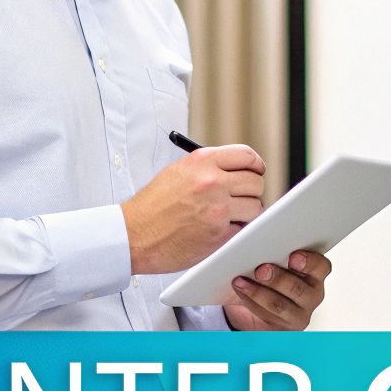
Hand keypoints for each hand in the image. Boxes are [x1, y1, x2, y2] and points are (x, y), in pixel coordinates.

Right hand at [121, 144, 265, 273]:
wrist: (133, 235)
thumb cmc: (152, 206)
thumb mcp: (178, 172)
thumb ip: (209, 168)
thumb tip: (238, 171)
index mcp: (202, 161)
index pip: (246, 156)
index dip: (256, 165)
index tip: (257, 171)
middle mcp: (212, 182)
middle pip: (256, 182)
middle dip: (252, 191)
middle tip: (243, 198)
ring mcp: (218, 209)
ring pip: (255, 207)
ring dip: (247, 213)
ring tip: (230, 216)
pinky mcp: (219, 234)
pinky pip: (244, 229)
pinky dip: (236, 230)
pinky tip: (220, 230)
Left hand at [224, 250, 330, 330]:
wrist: (254, 304)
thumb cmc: (268, 275)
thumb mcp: (276, 257)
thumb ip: (274, 245)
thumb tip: (256, 231)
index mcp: (314, 274)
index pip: (322, 267)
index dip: (310, 262)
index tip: (293, 256)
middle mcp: (311, 296)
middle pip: (300, 289)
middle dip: (279, 279)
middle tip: (261, 269)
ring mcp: (297, 315)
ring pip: (280, 306)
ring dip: (258, 292)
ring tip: (241, 281)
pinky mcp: (280, 329)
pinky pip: (265, 316)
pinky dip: (250, 302)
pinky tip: (240, 290)